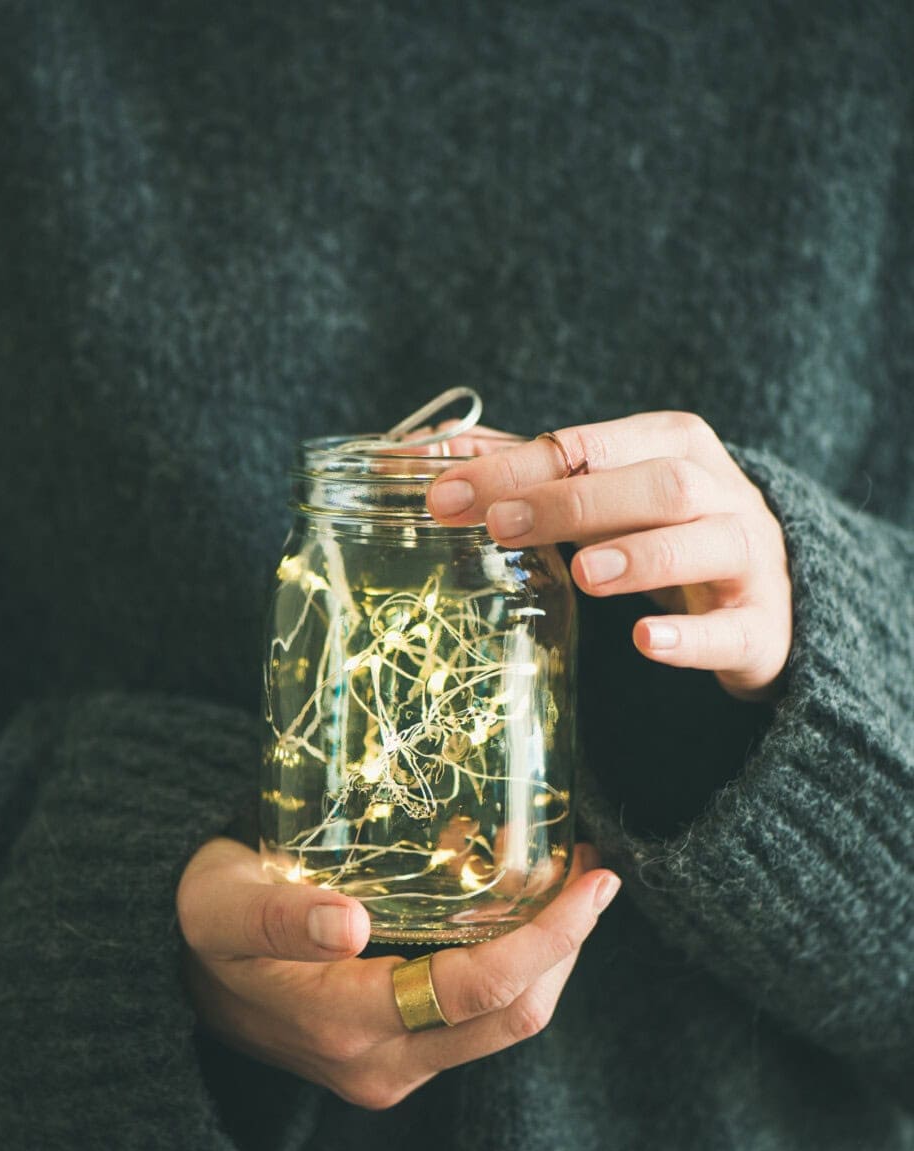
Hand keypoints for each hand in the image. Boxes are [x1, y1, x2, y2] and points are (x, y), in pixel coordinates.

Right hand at [177, 837, 619, 1110]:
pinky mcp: (396, 1059)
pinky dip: (515, 968)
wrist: (170, 975)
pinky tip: (519, 912)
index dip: (550, 938)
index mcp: (343, 1025)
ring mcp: (391, 1070)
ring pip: (505, 1025)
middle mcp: (379, 1065)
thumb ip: (277, 917)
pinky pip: (478, 1021)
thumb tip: (348, 925)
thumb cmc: (197, 920)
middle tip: (590, 870)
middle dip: (566, 945)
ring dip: (548, 958)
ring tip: (565, 882)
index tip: (592, 880)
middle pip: (514, 1016)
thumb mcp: (219, 903)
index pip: (479, 991)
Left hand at [426, 411, 791, 700]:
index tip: (447, 493)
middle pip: (655, 484)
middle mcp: (719, 492)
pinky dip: (691, 636)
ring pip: (706, 540)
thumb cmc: (672, 531)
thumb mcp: (612, 491)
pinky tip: (646, 642)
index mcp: (673, 446)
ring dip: (642, 555)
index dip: (518, 467)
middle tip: (501, 526)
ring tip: (584, 575)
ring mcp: (748, 558)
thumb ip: (534, 471)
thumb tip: (436, 447)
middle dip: (574, 503)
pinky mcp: (762, 625)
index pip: (591, 447)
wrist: (776, 595)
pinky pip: (732, 629)